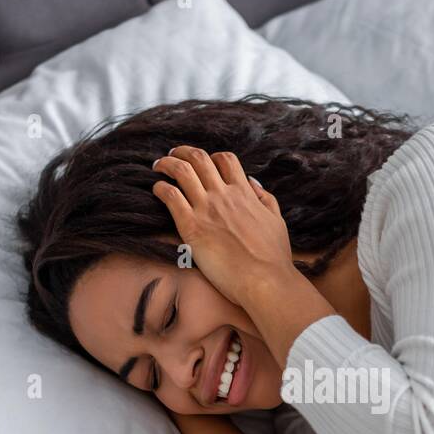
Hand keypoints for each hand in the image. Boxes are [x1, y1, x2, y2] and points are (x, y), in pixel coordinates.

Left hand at [152, 146, 295, 308]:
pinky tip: (157, 190)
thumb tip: (252, 183)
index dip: (212, 157)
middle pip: (199, 158)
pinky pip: (170, 196)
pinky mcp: (192, 228)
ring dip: (167, 163)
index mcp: (245, 193)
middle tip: (174, 154)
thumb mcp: (276, 220)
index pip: (225, 160)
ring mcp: (207, 210)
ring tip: (159, 166)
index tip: (204, 164)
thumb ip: (264, 199)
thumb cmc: (273, 257)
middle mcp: (224, 196)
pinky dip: (160, 188)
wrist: (266, 281)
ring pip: (181, 171)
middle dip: (183, 152)